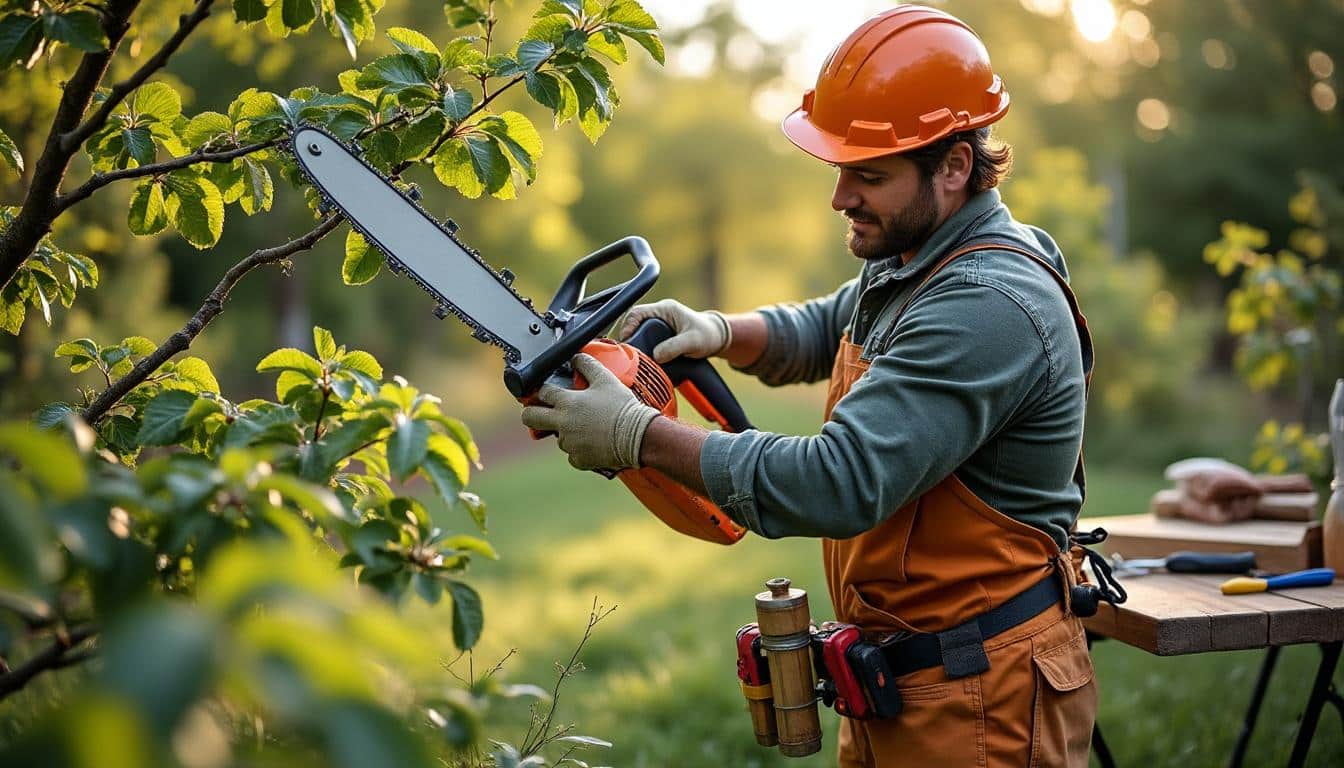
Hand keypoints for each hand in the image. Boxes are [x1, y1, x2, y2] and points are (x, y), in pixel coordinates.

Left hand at [519, 353, 660, 470]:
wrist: (638, 435)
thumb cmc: (622, 407)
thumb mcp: (605, 379)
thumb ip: (587, 365)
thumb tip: (576, 356)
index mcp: (567, 402)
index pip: (541, 392)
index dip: (542, 390)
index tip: (546, 392)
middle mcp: (563, 423)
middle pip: (530, 418)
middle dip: (532, 412)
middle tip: (542, 411)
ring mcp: (569, 443)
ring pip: (556, 437)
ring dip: (565, 431)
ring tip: (586, 426)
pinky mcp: (579, 459)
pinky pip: (572, 454)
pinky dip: (579, 449)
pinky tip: (593, 441)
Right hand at [617, 299, 730, 363]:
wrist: (716, 338)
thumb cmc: (708, 335)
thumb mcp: (692, 342)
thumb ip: (674, 347)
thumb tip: (656, 356)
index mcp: (665, 309)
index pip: (637, 313)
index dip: (627, 326)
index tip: (626, 341)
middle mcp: (659, 314)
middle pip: (634, 323)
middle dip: (629, 337)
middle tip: (627, 352)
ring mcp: (659, 323)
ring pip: (638, 331)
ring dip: (635, 343)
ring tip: (632, 356)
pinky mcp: (660, 334)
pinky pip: (645, 338)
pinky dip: (642, 347)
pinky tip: (641, 357)